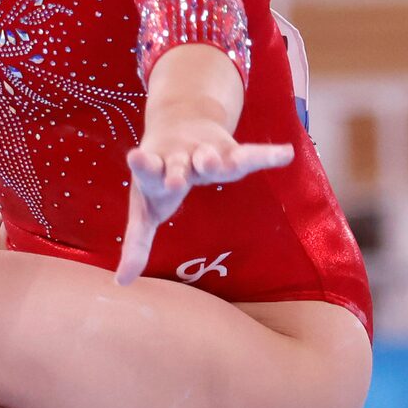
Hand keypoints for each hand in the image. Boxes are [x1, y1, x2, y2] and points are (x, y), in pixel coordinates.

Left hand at [114, 129, 294, 285]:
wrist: (178, 125)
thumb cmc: (159, 179)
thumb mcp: (145, 209)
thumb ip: (137, 243)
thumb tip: (121, 283)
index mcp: (154, 173)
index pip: (148, 171)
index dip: (144, 166)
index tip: (135, 156)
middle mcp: (179, 159)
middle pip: (179, 166)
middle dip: (178, 172)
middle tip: (177, 180)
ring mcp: (203, 152)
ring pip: (209, 157)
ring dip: (213, 160)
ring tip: (216, 161)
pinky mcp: (228, 149)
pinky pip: (250, 155)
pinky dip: (266, 155)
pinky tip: (285, 154)